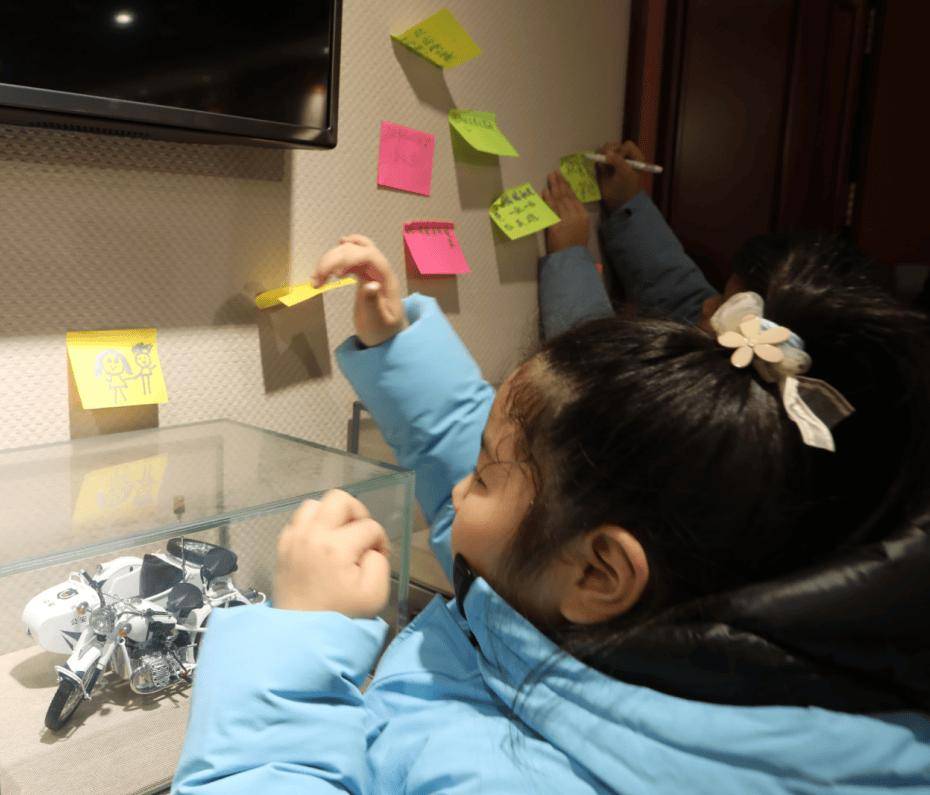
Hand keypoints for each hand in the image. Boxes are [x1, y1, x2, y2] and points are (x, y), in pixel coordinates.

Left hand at [274, 490, 390, 617]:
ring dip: (331, 515)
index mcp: (336, 547)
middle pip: (339, 499)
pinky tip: (319, 544)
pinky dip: (312, 525)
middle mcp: (312, 535)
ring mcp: (293, 538)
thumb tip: (369, 548)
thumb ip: (379, 562)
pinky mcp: (282, 545)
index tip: (378, 557)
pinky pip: (298, 520)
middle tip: (360, 534)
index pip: (369, 526)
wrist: (302, 633)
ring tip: (339, 535)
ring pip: (315, 504)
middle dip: (357, 513)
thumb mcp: (375, 593)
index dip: (380, 540)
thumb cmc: (341, 614)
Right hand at [312, 234, 406, 346]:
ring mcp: (372, 270)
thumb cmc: (383, 332)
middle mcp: (380, 270)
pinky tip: (332, 253)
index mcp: (387, 279)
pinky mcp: (363, 274)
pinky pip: (351, 257)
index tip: (335, 275)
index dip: (351, 259)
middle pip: (358, 249)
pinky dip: (337, 257)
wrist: (387, 337)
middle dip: (335, 258)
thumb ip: (373, 304)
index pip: (370, 256)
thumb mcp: (378, 323)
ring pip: (352, 250)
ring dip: (331, 258)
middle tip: (316, 279)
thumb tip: (371, 284)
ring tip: (316, 278)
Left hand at [541, 171, 589, 253]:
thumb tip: (569, 206)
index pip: (574, 198)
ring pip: (559, 200)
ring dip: (554, 187)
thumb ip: (576, 217)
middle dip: (560, 183)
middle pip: (566, 196)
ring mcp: (566, 219)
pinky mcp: (556, 225)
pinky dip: (547, 199)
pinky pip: (551, 210)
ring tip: (550, 177)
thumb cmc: (575, 247)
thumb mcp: (581, 230)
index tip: (563, 179)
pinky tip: (545, 191)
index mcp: (583, 216)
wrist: (571, 259)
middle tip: (555, 173)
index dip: (568, 187)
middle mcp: (576, 215)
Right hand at [597, 140, 645, 210]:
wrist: (617, 201)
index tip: (618, 161)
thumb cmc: (626, 188)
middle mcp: (624, 156)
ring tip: (603, 166)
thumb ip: (618, 161)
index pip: (627, 145)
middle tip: (606, 160)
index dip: (621, 151)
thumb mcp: (625, 174)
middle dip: (610, 151)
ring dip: (602, 154)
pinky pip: (599, 156)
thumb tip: (606, 152)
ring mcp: (613, 160)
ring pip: (606, 149)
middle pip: (615, 145)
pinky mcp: (604, 164)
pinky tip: (600, 167)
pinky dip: (598, 159)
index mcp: (634, 157)